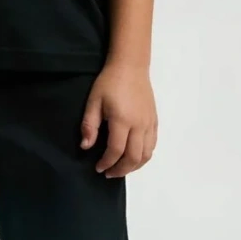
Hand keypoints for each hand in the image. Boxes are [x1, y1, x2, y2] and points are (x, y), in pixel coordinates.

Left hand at [79, 60, 157, 177]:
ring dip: (134, 166)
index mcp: (122, 120)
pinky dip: (144, 156)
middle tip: (109, 173)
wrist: (131, 66)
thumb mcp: (94, 101)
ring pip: (146, 154)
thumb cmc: (109, 82)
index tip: (98, 168)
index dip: (107, 163)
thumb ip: (89, 125)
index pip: (116, 150)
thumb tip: (85, 146)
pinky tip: (134, 157)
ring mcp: (149, 123)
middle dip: (121, 170)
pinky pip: (152, 145)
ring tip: (121, 168)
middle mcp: (139, 125)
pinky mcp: (154, 121)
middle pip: (134, 157)